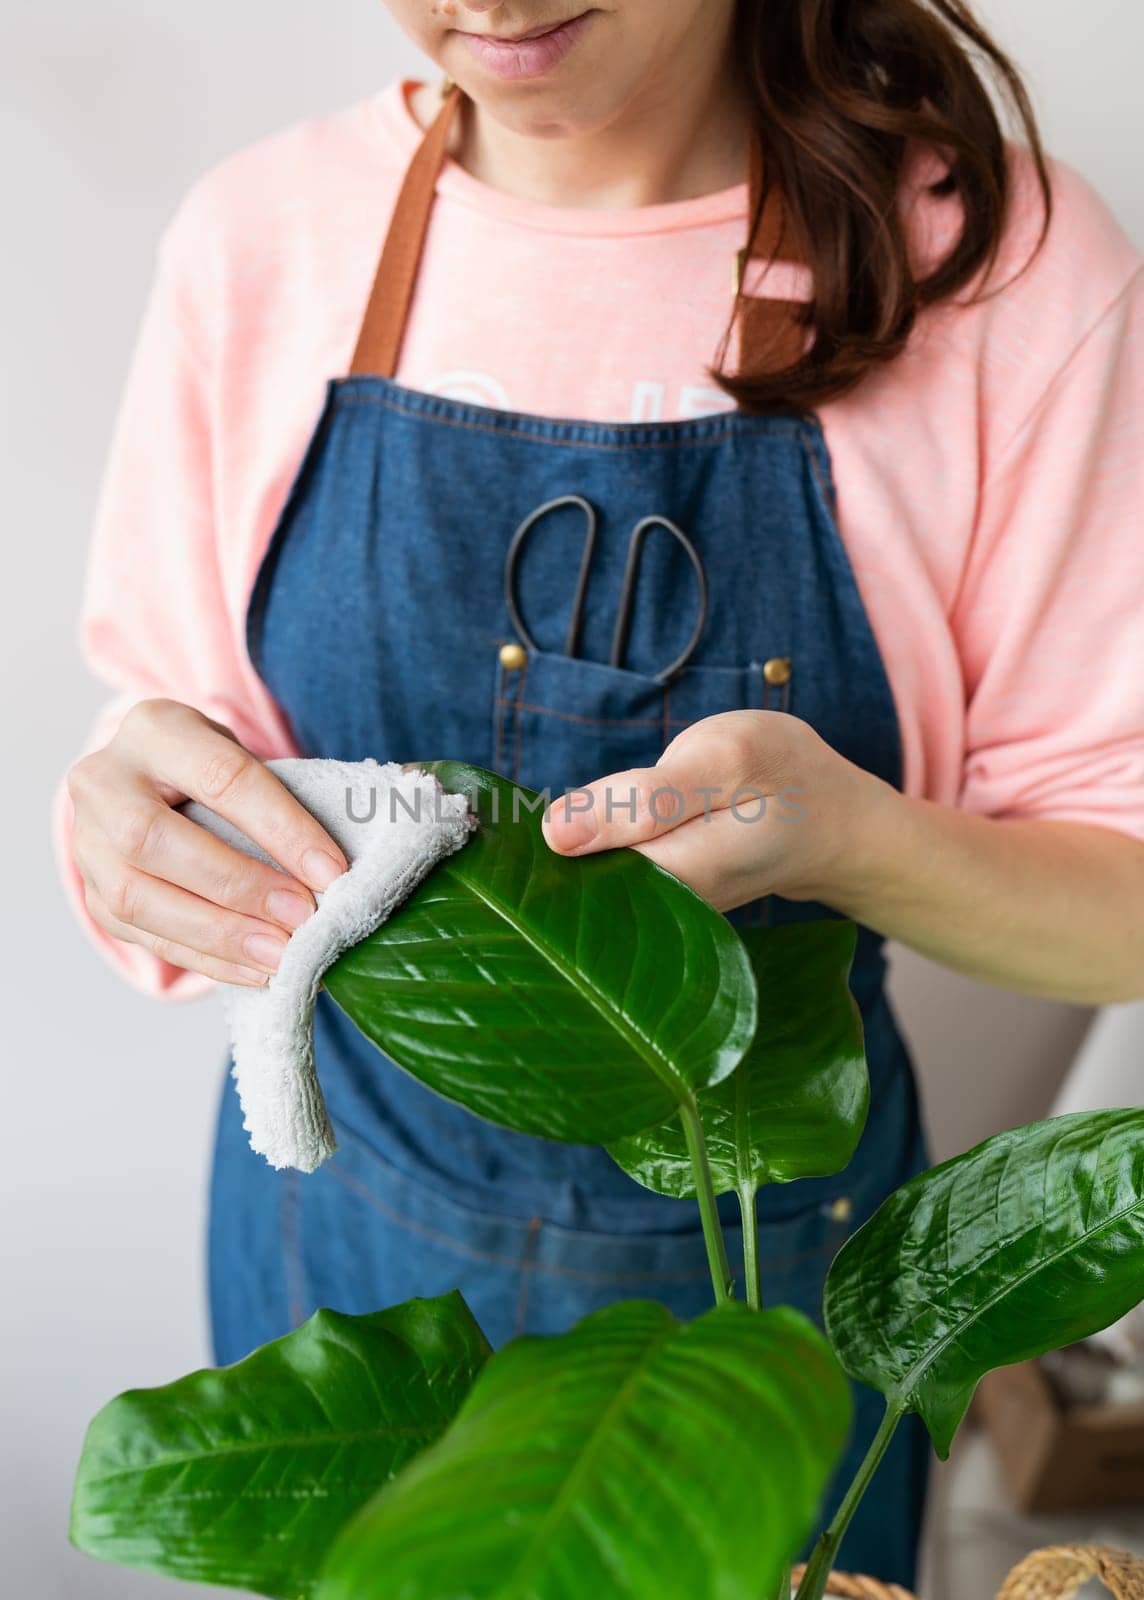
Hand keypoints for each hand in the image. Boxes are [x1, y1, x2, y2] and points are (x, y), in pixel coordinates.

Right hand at [67, 698, 348, 985]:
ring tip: (281, 955)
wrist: (153, 783)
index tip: (332, 872)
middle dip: (239, 885)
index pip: (221, 777)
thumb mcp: (247, 756)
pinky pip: (142, 936)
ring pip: (136, 897)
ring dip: (217, 934)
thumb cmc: (217, 770)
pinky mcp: (91, 894)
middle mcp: (104, 780)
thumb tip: (356, 854)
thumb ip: (294, 795)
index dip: (280, 828)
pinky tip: (253, 969)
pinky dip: (205, 958)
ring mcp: (86, 841)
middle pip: (156, 839)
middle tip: (301, 917)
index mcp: (155, 729)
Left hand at [540, 709, 890, 912]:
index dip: (525, 856)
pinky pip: (604, 891)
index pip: (570, 885)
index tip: (496, 829)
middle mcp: (663, 916)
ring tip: (535, 838)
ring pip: (585, 896)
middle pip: (571, 898)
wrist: (835, 824)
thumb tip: (555, 834)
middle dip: (535, 865)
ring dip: (556, 865)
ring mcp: (662, 918)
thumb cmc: (783, 778)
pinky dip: (583, 866)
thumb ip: (642, 799)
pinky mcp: (660, 908)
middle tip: (508, 827)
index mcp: (676, 879)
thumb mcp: (723, 762)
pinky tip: (575, 845)